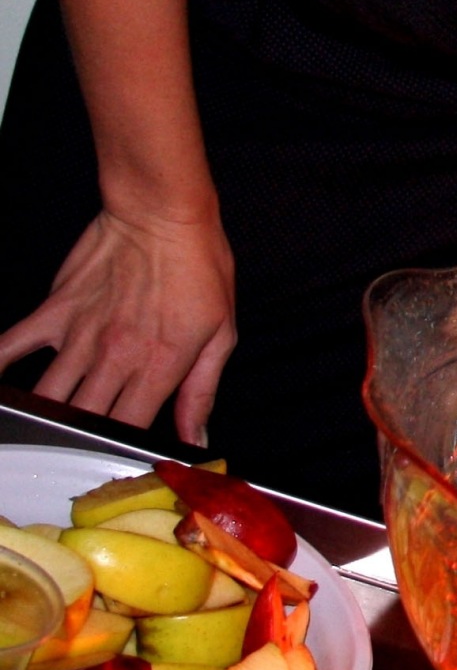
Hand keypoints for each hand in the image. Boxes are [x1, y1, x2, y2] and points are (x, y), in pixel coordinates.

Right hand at [0, 208, 236, 446]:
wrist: (163, 211)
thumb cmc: (198, 264)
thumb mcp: (221, 331)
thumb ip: (202, 390)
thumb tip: (196, 437)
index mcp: (158, 366)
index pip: (130, 432)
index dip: (123, 453)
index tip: (122, 457)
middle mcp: (114, 357)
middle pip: (83, 421)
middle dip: (79, 442)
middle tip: (80, 449)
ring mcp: (79, 335)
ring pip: (47, 397)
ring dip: (44, 418)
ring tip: (43, 431)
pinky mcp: (56, 309)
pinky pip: (13, 346)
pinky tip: (1, 391)